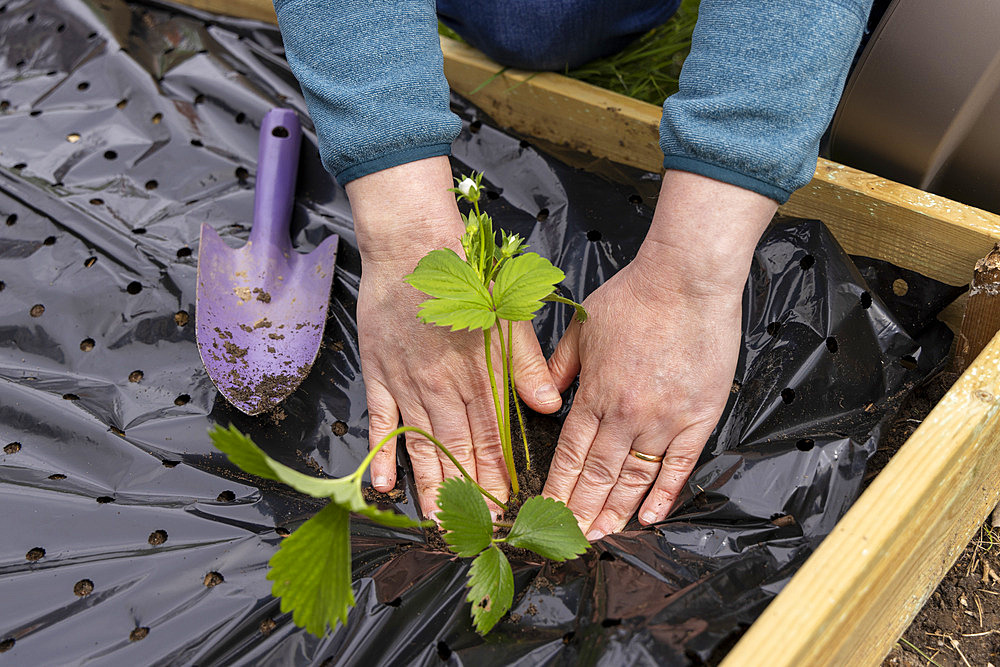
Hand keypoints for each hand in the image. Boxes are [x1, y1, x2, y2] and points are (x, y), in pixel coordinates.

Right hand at [347, 157, 562, 518]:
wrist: (412, 246)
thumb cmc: (466, 277)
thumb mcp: (509, 314)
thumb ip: (527, 365)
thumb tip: (549, 408)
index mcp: (479, 375)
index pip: (493, 437)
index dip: (500, 474)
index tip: (508, 506)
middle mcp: (443, 387)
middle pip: (459, 451)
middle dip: (471, 493)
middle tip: (479, 528)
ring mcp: (408, 384)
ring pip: (422, 445)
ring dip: (433, 486)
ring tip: (440, 522)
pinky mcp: (380, 375)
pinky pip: (381, 422)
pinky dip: (384, 454)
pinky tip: (386, 486)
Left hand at [543, 171, 776, 539]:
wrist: (687, 280)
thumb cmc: (634, 297)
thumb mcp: (582, 328)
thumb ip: (560, 366)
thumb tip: (543, 396)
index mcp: (593, 394)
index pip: (568, 454)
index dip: (557, 488)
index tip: (547, 512)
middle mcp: (624, 414)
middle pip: (598, 475)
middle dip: (581, 510)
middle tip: (571, 538)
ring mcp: (662, 419)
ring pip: (634, 478)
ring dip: (617, 511)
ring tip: (604, 534)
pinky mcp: (697, 417)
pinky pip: (678, 466)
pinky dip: (664, 494)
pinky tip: (652, 516)